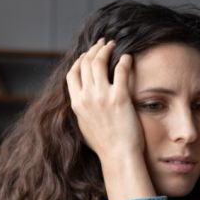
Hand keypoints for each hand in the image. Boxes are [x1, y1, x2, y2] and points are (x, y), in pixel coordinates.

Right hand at [66, 39, 142, 162]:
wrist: (118, 156)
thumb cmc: (104, 145)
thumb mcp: (84, 127)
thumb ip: (81, 110)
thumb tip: (81, 100)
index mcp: (76, 104)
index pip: (72, 74)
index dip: (79, 60)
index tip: (87, 55)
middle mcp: (86, 98)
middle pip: (85, 63)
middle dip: (93, 50)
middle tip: (103, 44)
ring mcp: (102, 97)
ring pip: (99, 62)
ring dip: (106, 50)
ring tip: (114, 45)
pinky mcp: (119, 97)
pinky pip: (121, 70)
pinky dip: (124, 60)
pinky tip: (127, 57)